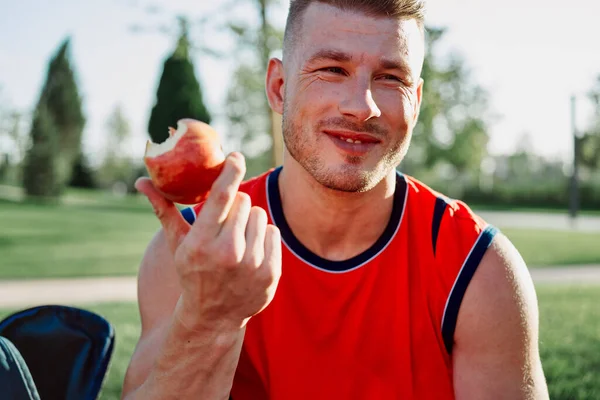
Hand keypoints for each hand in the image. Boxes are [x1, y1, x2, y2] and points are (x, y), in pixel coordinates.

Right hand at [135, 152, 281, 329]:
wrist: (213, 317)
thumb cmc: (193, 273)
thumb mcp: (177, 244)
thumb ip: (163, 210)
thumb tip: (141, 182)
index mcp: (201, 244)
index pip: (221, 197)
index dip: (230, 171)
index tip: (235, 156)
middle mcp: (228, 254)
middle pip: (243, 202)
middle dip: (235, 206)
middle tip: (227, 223)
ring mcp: (252, 265)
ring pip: (260, 215)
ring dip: (250, 221)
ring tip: (237, 240)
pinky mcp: (271, 272)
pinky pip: (274, 233)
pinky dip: (264, 237)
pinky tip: (251, 252)